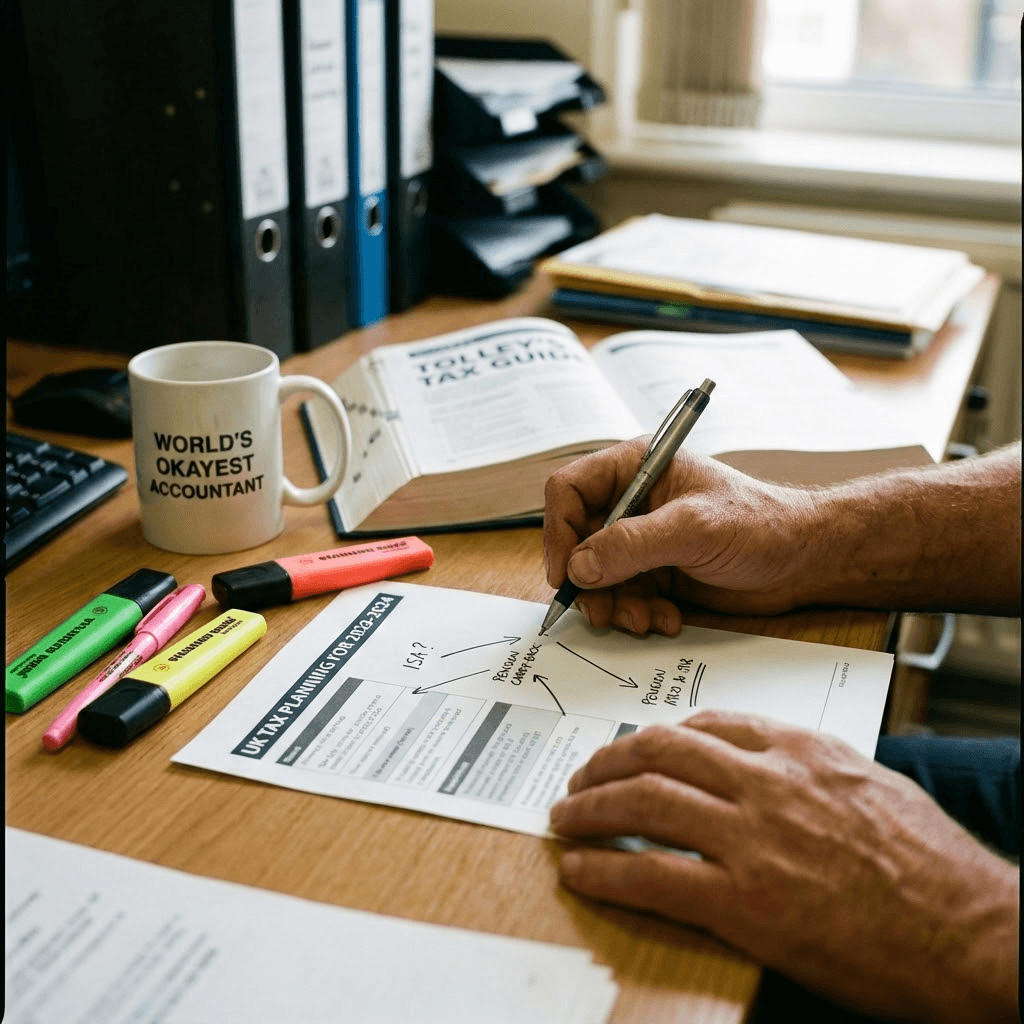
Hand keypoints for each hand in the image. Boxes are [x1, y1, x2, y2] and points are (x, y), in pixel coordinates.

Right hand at [543, 440, 824, 633]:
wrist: (803, 560)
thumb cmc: (760, 524)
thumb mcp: (694, 528)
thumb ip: (633, 544)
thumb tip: (579, 566)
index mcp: (635, 468)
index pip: (570, 490)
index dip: (558, 530)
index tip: (565, 572)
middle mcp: (631, 502)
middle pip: (576, 541)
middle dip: (589, 581)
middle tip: (603, 611)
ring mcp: (642, 539)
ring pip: (597, 576)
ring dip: (614, 605)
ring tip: (644, 620)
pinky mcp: (654, 572)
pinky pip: (622, 597)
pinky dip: (637, 614)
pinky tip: (667, 619)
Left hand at [548, 712, 1018, 1022]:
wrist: (973, 933)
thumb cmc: (934, 866)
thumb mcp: (873, 785)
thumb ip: (811, 768)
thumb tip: (764, 766)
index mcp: (799, 750)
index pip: (707, 724)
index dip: (657, 736)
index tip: (635, 747)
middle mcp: (767, 783)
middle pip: (659, 752)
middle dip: (607, 762)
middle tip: (581, 778)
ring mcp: (751, 841)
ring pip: (644, 802)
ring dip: (590, 808)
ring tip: (566, 818)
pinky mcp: (743, 903)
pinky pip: (650, 875)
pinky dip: (604, 869)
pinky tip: (581, 869)